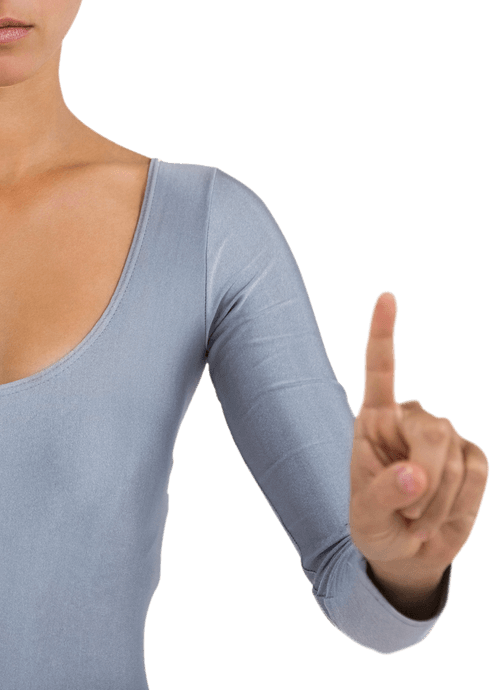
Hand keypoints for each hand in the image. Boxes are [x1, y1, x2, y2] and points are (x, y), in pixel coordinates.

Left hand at [349, 290, 487, 589]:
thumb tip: (416, 474)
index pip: (380, 368)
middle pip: (432, 432)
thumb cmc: (375, 524)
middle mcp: (409, 418)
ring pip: (456, 457)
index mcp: (373, 418)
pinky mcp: (473, 459)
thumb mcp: (366, 515)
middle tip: (408, 515)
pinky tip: (441, 513)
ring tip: (417, 516)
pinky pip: (478, 476)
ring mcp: (444, 436)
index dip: (384, 332)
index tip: (387, 295)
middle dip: (426, 478)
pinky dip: (460, 503)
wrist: (406, 550)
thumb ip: (385, 493)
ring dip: (438, 500)